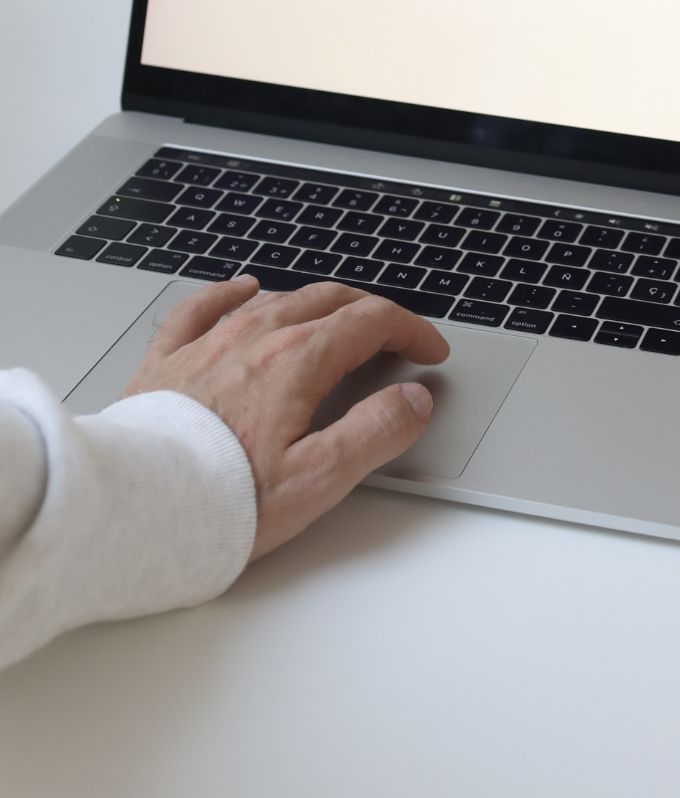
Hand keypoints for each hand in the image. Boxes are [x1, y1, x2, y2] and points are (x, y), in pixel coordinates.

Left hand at [123, 277, 450, 558]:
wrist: (132, 510)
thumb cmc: (220, 501)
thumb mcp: (318, 480)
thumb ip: (374, 434)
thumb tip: (412, 401)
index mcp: (296, 362)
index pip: (371, 323)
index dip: (411, 331)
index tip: (428, 350)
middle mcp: (254, 338)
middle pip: (328, 302)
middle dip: (372, 313)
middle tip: (394, 337)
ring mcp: (207, 344)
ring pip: (275, 299)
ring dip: (317, 303)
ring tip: (337, 317)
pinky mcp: (166, 360)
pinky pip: (202, 306)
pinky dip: (230, 292)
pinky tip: (242, 288)